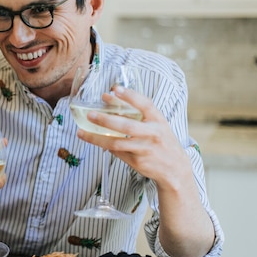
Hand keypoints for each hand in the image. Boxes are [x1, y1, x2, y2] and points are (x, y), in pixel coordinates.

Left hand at [77, 86, 191, 187]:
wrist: (175, 168)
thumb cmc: (161, 140)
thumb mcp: (156, 124)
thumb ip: (137, 113)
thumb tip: (108, 98)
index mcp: (158, 120)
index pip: (145, 105)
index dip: (130, 96)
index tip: (115, 88)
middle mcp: (153, 134)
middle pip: (127, 126)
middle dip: (106, 120)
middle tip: (90, 114)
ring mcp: (145, 149)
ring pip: (116, 143)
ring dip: (96, 138)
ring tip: (81, 132)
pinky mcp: (137, 162)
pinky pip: (116, 152)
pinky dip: (104, 146)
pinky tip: (94, 140)